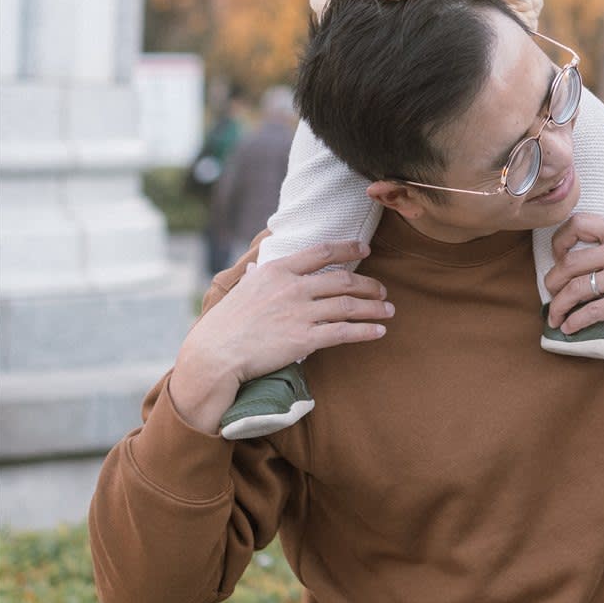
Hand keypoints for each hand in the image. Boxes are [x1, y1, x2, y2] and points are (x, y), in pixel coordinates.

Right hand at [171, 241, 392, 433]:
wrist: (215, 354)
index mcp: (277, 270)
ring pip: (348, 305)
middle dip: (368, 284)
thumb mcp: (242, 289)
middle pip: (342, 280)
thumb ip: (258, 277)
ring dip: (374, 307)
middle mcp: (292, 288)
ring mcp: (300, 313)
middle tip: (382, 290)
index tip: (366, 248)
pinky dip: (365, 331)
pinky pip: (343, 332)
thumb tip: (257, 268)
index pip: (321, 252)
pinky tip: (379, 331)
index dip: (348, 248)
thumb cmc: (224, 324)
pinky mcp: (304, 339)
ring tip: (389, 310)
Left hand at [545, 212, 603, 368]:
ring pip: (575, 289)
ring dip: (558, 306)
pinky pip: (591, 312)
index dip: (559, 241)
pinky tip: (569, 328)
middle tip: (550, 293)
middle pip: (570, 262)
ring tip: (554, 317)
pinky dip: (575, 322)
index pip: (578, 223)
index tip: (558, 257)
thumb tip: (570, 255)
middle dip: (552, 282)